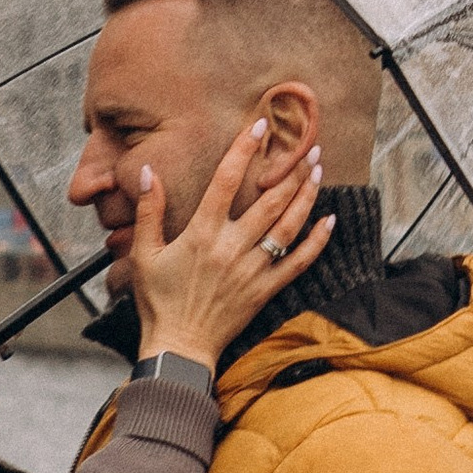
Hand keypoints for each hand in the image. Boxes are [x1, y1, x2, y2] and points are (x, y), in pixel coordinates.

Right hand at [126, 116, 332, 369]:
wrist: (179, 347)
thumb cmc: (158, 301)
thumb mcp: (144, 254)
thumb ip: (149, 211)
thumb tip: (148, 171)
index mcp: (201, 234)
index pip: (226, 181)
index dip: (244, 149)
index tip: (260, 125)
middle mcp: (231, 248)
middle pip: (269, 200)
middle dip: (291, 169)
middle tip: (308, 144)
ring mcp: (252, 270)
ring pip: (288, 226)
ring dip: (306, 195)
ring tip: (318, 169)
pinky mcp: (265, 289)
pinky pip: (298, 262)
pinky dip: (316, 242)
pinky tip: (329, 220)